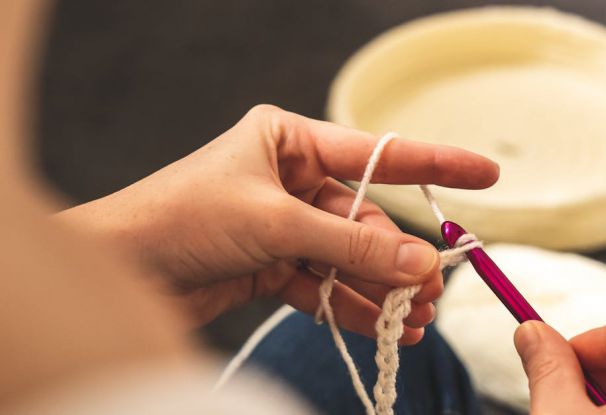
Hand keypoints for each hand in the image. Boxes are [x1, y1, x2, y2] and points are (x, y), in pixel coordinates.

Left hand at [60, 105, 498, 341]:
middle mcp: (289, 179)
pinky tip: (383, 327)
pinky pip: (325, 284)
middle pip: (364, 219)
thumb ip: (349, 244)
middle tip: (431, 290)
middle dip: (398, 257)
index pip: (377, 153)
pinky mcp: (272, 264)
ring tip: (414, 319)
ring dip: (380, 288)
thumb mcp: (274, 224)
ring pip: (348, 257)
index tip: (487, 173)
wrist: (119, 269)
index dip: (436, 163)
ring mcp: (282, 225)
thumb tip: (419, 260)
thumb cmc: (180, 218)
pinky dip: (351, 306)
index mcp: (288, 141)